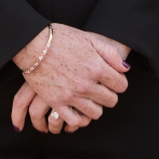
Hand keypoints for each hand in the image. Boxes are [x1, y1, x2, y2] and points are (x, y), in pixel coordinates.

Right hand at [10, 25, 130, 133]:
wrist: (34, 44)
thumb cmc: (62, 38)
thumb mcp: (91, 39)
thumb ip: (111, 55)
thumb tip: (125, 69)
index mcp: (98, 68)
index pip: (121, 85)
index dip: (120, 83)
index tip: (114, 80)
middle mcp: (86, 84)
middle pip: (110, 100)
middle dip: (110, 95)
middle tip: (103, 90)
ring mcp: (71, 95)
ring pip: (95, 113)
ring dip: (96, 107)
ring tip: (92, 100)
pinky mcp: (56, 102)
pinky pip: (74, 120)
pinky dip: (80, 119)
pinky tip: (80, 112)